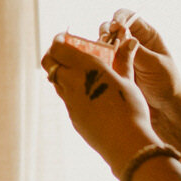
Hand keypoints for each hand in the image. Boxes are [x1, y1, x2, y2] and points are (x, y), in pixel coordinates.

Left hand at [41, 32, 157, 177]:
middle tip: (65, 52)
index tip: (64, 37)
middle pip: (49, 63)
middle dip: (53, 55)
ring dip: (61, 73)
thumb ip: (124, 60)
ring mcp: (69, 101)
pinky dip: (70, 90)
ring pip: (55, 81)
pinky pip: (65, 98)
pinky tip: (86, 93)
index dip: (58, 40)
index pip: (58, 47)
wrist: (126, 143)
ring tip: (77, 72)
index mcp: (86, 67)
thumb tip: (130, 42)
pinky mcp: (72, 117)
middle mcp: (72, 82)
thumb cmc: (131, 108)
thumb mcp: (129, 81)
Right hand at [98, 10, 180, 136]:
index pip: (129, 17)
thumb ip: (137, 50)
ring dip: (98, 44)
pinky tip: (95, 62)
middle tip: (104, 40)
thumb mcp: (155, 65)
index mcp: (147, 36)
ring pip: (102, 42)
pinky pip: (99, 58)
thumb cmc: (167, 84)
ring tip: (100, 53)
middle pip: (112, 27)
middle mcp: (131, 42)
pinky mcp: (112, 68)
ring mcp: (120, 55)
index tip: (115, 27)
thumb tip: (120, 34)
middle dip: (106, 30)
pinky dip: (95, 57)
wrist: (165, 110)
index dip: (120, 18)